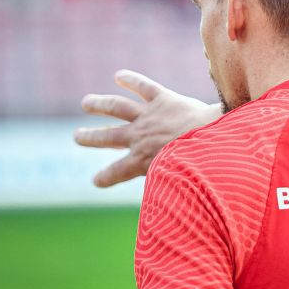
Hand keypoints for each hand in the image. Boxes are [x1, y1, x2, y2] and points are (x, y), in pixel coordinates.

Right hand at [74, 70, 220, 186]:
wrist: (212, 142)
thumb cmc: (198, 168)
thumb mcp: (178, 186)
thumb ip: (169, 193)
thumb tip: (173, 212)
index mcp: (141, 160)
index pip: (117, 171)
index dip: (106, 177)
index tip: (96, 181)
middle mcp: (139, 137)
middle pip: (108, 137)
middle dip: (91, 137)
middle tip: (76, 136)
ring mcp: (149, 116)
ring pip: (117, 107)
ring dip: (100, 104)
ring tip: (86, 102)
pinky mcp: (163, 99)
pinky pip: (143, 87)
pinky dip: (131, 79)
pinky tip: (120, 75)